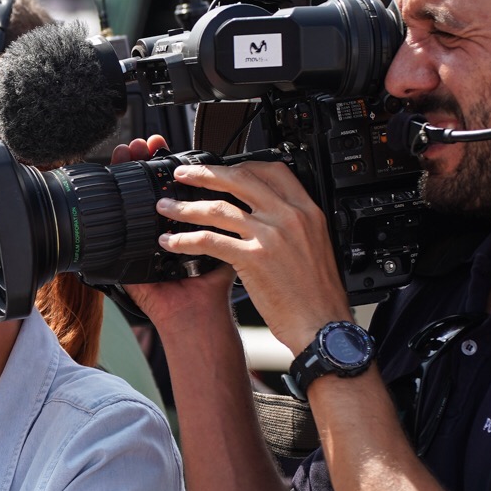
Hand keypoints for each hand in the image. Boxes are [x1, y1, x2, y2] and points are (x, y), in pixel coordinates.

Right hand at [111, 136, 238, 332]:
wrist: (200, 318)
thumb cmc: (216, 288)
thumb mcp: (228, 242)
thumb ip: (232, 216)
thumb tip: (246, 180)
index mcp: (185, 225)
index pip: (174, 186)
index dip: (170, 163)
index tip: (167, 142)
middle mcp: (162, 230)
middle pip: (149, 187)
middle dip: (147, 160)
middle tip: (147, 141)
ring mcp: (142, 243)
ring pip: (130, 201)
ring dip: (127, 172)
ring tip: (129, 151)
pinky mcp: (127, 259)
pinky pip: (115, 232)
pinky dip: (110, 204)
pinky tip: (111, 179)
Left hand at [152, 156, 351, 352]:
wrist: (323, 324)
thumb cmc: (317, 294)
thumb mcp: (315, 245)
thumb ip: (292, 226)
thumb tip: (265, 216)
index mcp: (307, 210)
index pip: (272, 170)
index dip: (241, 165)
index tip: (221, 169)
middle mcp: (289, 217)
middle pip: (240, 180)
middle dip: (205, 174)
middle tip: (183, 174)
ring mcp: (271, 236)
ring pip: (219, 209)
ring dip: (186, 207)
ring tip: (166, 207)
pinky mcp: (254, 259)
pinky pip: (210, 241)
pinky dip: (186, 239)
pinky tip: (171, 242)